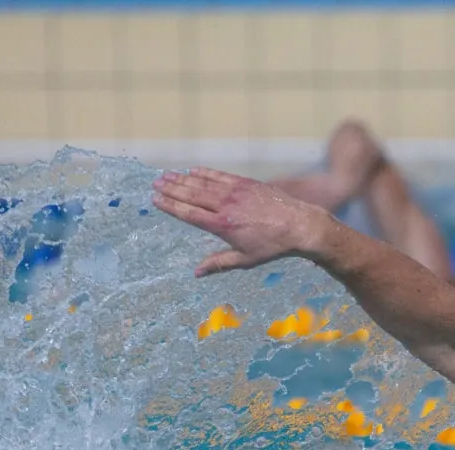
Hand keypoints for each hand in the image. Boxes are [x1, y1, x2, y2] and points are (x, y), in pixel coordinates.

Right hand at [152, 168, 329, 277]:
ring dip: (183, 179)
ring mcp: (236, 192)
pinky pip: (220, 175)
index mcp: (223, 226)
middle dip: (171, 189)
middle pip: (192, 195)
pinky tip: (193, 171)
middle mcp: (226, 206)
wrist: (299, 226)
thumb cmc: (272, 246)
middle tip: (154, 183)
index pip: (189, 214)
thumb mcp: (245, 259)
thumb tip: (196, 273)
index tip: (156, 200)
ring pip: (203, 183)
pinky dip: (205, 173)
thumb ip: (219, 263)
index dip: (171, 206)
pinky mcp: (246, 183)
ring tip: (166, 175)